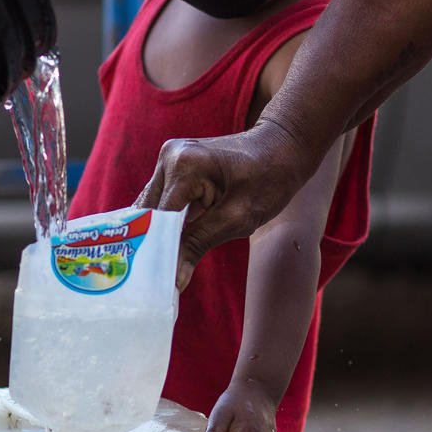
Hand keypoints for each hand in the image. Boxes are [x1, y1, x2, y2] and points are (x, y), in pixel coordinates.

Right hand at [136, 120, 314, 290]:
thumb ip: (198, 245)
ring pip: (151, 206)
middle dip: (153, 243)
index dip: (157, 251)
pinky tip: (171, 243)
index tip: (156, 282)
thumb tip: (174, 281)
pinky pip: (161, 198)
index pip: (158, 219)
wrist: (283, 148)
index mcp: (185, 165)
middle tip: (155, 280)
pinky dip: (165, 221)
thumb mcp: (237, 219)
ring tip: (162, 265)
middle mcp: (170, 156)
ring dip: (158, 232)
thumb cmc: (269, 180)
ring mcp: (169, 156)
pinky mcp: (173, 163)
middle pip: (148, 212)